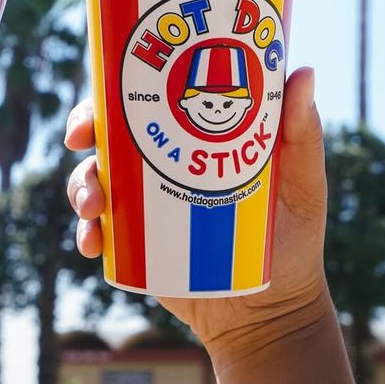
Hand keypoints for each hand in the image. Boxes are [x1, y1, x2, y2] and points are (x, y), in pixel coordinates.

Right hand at [65, 68, 331, 368]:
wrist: (272, 311)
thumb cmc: (294, 237)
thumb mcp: (303, 181)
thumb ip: (302, 133)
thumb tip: (304, 72)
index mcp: (191, 137)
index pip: (149, 98)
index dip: (118, 86)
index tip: (105, 92)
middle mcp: (160, 163)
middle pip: (109, 131)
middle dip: (84, 128)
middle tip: (79, 141)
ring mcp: (144, 203)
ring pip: (95, 178)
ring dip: (81, 184)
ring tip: (93, 206)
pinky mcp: (135, 243)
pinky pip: (98, 230)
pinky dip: (88, 233)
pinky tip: (92, 243)